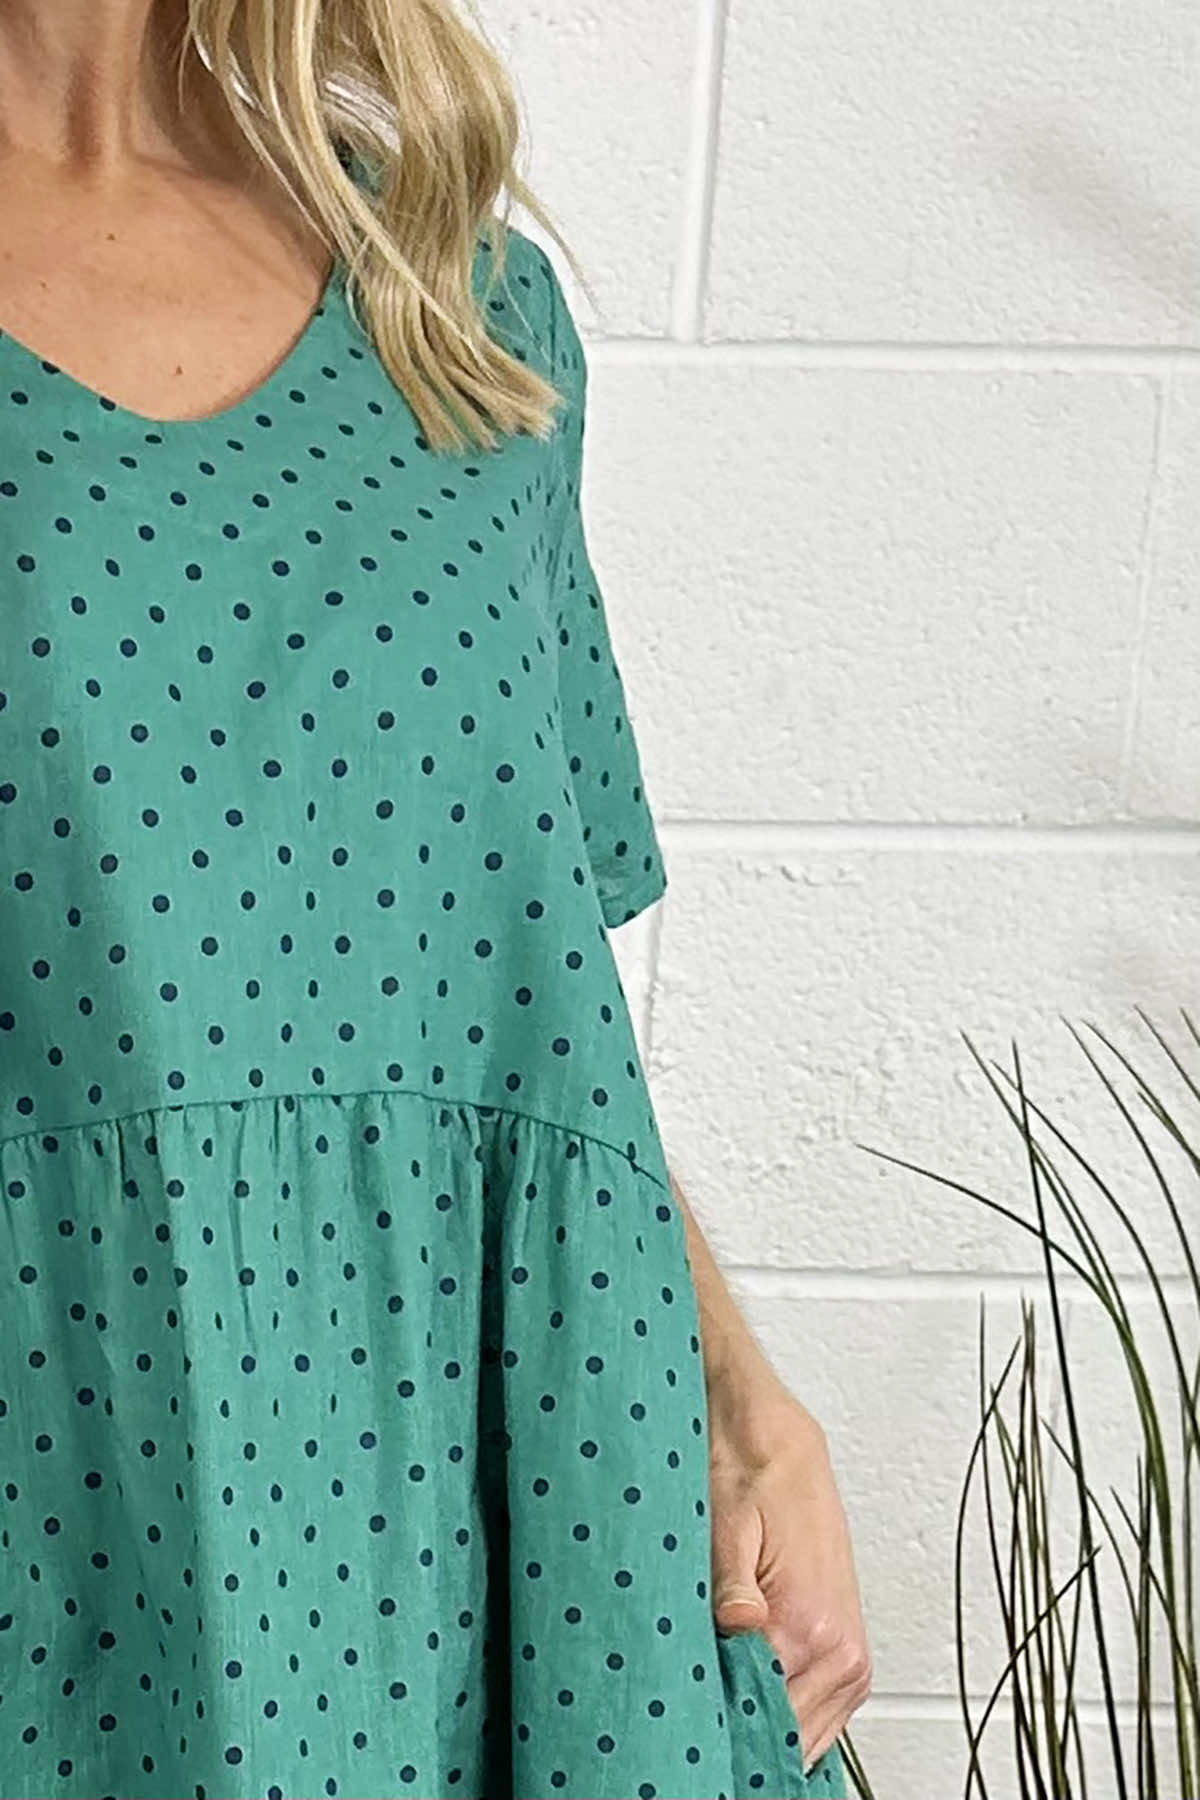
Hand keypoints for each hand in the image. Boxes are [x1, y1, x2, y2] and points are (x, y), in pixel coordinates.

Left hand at [708, 1379, 870, 1772]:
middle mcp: (842, 1650)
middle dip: (741, 1737)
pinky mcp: (845, 1652)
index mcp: (814, 1626)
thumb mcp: (726, 1525)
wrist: (778, 1441)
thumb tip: (739, 1629)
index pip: (767, 1720)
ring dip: (763, 1730)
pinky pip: (817, 1715)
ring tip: (715, 1712)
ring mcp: (849, 1656)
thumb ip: (732, 1585)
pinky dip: (785, 1717)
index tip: (691, 1730)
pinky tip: (747, 1702)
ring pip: (806, 1737)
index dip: (723, 1731)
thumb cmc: (749, 1474)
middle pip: (789, 1740)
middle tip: (694, 1726)